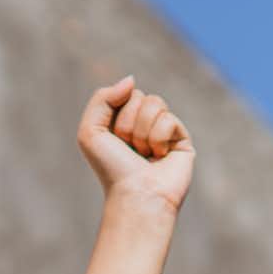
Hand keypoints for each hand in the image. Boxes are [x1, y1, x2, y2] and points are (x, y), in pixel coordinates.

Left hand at [77, 78, 195, 212]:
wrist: (136, 194)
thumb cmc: (112, 168)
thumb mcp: (90, 131)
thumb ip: (102, 97)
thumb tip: (131, 79)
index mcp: (123, 121)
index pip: (125, 93)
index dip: (117, 114)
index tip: (115, 139)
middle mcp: (144, 124)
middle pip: (140, 96)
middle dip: (129, 123)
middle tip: (129, 149)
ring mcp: (165, 131)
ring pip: (156, 103)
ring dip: (143, 132)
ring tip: (144, 154)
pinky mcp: (182, 140)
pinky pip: (169, 119)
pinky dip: (158, 139)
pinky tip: (159, 157)